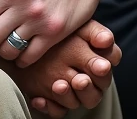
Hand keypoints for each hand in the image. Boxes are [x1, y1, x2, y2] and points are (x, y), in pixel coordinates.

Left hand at [0, 19, 120, 117]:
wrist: (25, 40)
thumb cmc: (56, 30)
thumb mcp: (75, 25)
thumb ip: (93, 31)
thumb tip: (106, 39)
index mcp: (96, 55)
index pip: (111, 62)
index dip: (107, 65)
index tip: (100, 64)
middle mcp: (87, 76)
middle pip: (98, 88)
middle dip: (89, 86)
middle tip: (79, 80)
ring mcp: (71, 90)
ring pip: (77, 102)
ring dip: (69, 96)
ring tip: (58, 85)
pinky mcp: (55, 101)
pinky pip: (57, 111)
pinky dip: (49, 107)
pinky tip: (39, 98)